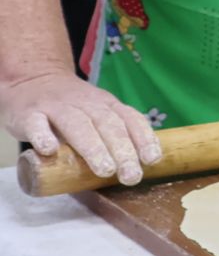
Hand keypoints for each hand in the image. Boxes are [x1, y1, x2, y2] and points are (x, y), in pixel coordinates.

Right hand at [0, 70, 162, 185]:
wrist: (32, 80)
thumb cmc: (72, 108)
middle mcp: (86, 103)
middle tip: (131, 175)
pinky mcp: (29, 114)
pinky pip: (36, 124)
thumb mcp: (98, 114)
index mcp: (106, 105)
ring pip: (77, 125)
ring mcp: (56, 107)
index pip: (130, 119)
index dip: (143, 138)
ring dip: (93, 148)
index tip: (152, 159)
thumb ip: (113, 136)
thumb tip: (134, 169)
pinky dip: (43, 136)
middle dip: (123, 151)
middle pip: (108, 125)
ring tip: (105, 169)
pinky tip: (50, 150)